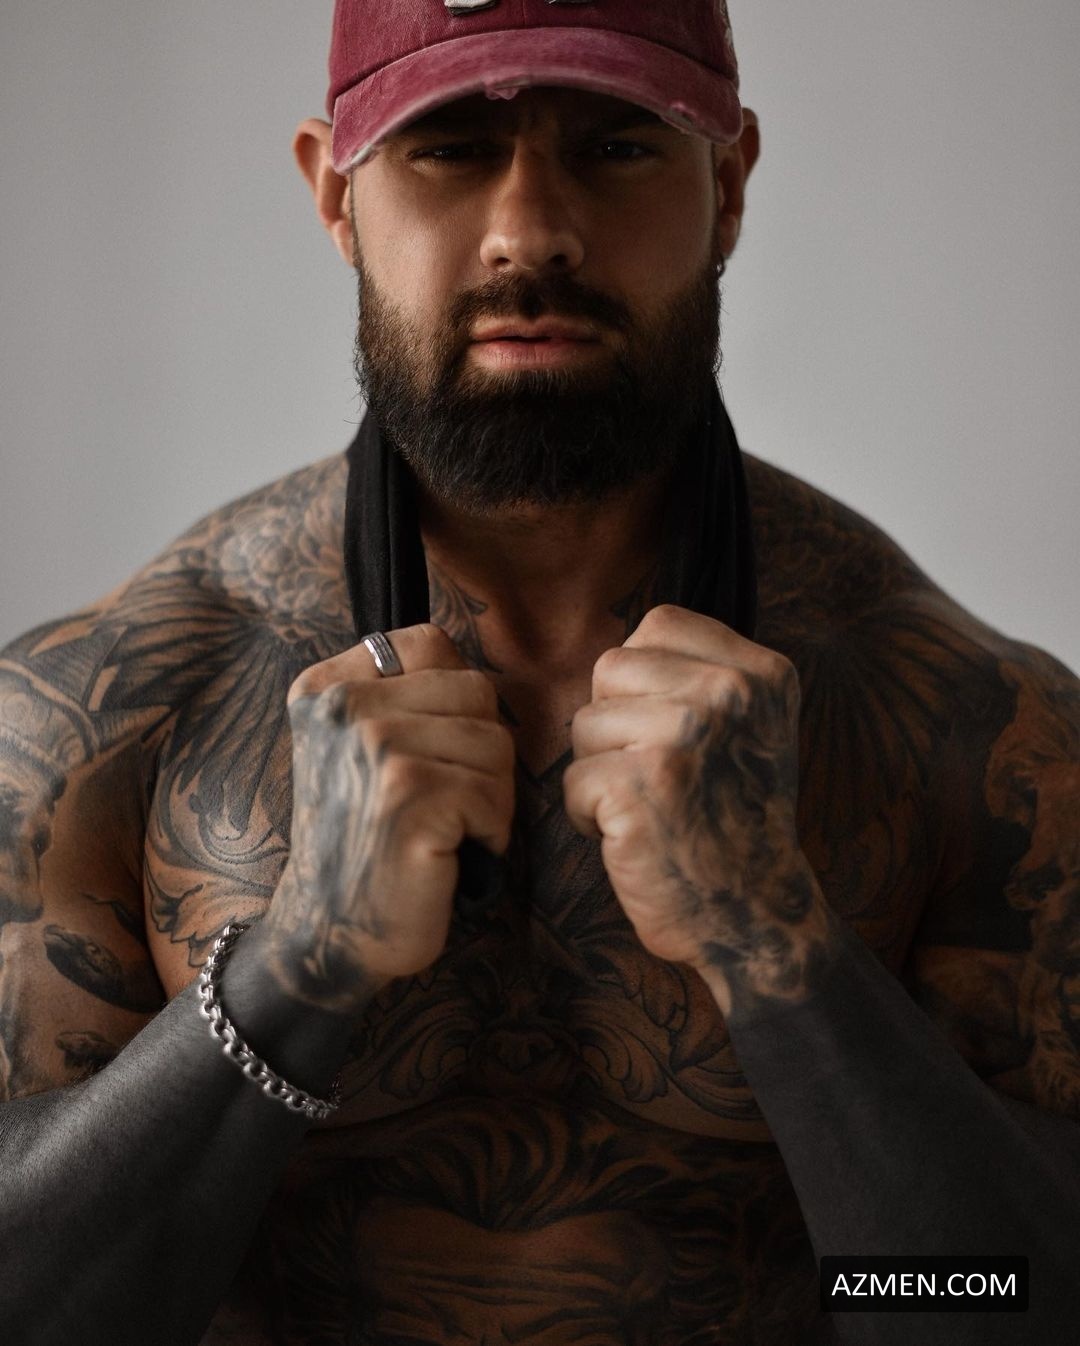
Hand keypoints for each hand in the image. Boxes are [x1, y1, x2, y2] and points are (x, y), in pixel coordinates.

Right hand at [263, 625, 514, 1011]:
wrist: (326, 935)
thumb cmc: (363, 841)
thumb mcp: (356, 749)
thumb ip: (398, 694)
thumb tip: (474, 666)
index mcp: (324, 686)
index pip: (432, 644)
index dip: (455, 703)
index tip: (424, 756)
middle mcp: (341, 705)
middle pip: (476, 691)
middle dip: (480, 753)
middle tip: (441, 803)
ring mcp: (373, 745)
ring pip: (496, 742)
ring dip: (488, 797)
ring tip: (442, 830)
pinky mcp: (408, 794)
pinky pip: (496, 794)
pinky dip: (489, 834)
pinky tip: (448, 856)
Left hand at [563, 605, 832, 1015]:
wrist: (757, 916)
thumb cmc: (736, 820)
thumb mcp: (751, 728)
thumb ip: (701, 674)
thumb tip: (619, 645)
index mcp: (760, 672)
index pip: (659, 626)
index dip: (641, 681)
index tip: (670, 733)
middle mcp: (729, 693)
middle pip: (611, 669)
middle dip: (613, 724)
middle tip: (656, 776)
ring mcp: (684, 737)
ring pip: (585, 723)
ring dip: (599, 771)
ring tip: (648, 806)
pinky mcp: (641, 786)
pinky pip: (573, 780)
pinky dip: (588, 817)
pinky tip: (633, 838)